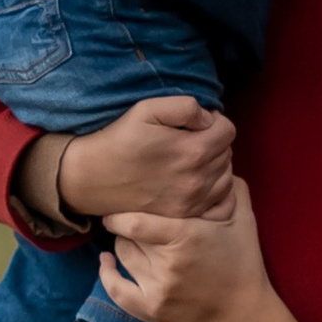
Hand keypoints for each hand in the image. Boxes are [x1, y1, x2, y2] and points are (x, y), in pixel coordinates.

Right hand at [29, 99, 235, 229]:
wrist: (93, 178)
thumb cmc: (119, 139)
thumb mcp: (147, 109)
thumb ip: (185, 107)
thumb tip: (208, 118)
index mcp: (193, 151)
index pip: (228, 130)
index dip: (215, 120)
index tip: (197, 122)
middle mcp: (198, 179)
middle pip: (228, 152)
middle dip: (214, 141)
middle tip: (190, 138)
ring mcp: (193, 201)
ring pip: (226, 176)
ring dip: (216, 164)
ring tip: (192, 158)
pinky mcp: (185, 214)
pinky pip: (218, 200)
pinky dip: (213, 187)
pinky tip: (195, 179)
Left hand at [99, 179, 321, 321]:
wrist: (245, 314)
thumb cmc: (244, 263)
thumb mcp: (244, 220)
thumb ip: (230, 189)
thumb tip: (216, 164)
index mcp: (186, 235)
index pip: (134, 221)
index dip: (120, 213)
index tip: (119, 203)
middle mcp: (168, 262)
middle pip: (127, 237)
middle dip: (126, 227)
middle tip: (131, 220)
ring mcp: (158, 288)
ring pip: (122, 257)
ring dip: (123, 246)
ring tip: (131, 239)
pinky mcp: (152, 310)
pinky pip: (116, 290)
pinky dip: (107, 274)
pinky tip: (106, 262)